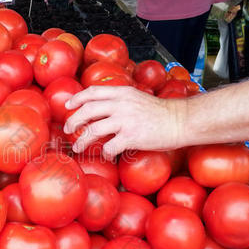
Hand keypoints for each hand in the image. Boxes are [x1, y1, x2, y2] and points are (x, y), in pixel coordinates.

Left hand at [63, 86, 185, 156]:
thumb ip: (120, 101)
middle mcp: (121, 104)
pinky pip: (109, 147)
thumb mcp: (137, 98)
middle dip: (73, 120)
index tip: (68, 106)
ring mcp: (125, 120)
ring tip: (78, 148)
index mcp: (122, 93)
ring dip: (82, 141)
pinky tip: (107, 157)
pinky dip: (105, 154)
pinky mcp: (131, 137)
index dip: (77, 98)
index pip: (93, 92)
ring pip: (93, 130)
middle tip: (68, 129)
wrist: (181, 120)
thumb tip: (102, 110)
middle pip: (87, 110)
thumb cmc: (161, 112)